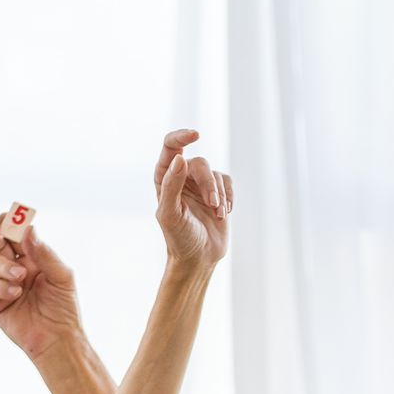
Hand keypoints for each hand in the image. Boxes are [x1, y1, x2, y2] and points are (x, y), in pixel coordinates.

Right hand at [0, 210, 82, 362]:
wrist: (59, 339)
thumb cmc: (64, 307)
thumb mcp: (62, 276)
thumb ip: (45, 253)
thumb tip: (29, 231)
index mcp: (32, 259)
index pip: (16, 237)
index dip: (10, 225)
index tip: (7, 215)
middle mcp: (15, 268)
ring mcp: (3, 285)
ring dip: (4, 266)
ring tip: (20, 277)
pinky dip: (0, 286)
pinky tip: (16, 292)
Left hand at [153, 126, 232, 273]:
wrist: (198, 258)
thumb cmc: (179, 238)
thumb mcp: (170, 214)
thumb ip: (171, 185)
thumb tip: (181, 158)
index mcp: (164, 177)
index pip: (170, 146)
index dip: (182, 136)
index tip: (196, 135)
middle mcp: (181, 176)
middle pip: (200, 163)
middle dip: (209, 184)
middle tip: (212, 205)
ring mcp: (200, 184)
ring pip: (216, 174)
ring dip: (220, 196)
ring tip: (217, 214)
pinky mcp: (218, 192)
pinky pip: (228, 181)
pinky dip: (229, 197)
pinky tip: (223, 213)